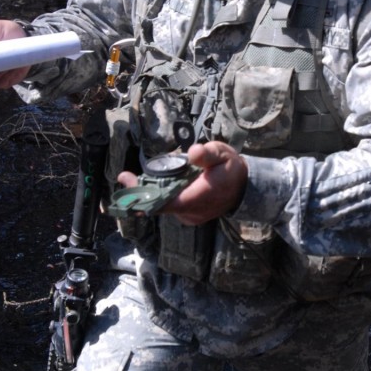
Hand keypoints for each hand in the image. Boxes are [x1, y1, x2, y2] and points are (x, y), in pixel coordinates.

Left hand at [117, 141, 247, 225]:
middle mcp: (191, 212)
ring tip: (138, 179)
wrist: (245, 188)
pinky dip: (160, 197)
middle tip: (125, 177)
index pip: (164, 202)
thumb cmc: (231, 168)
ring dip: (150, 193)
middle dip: (140, 192)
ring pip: (163, 207)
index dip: (143, 195)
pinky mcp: (188, 217)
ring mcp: (189, 217)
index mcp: (198, 197)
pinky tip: (155, 186)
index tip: (127, 181)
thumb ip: (207, 153)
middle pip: (159, 205)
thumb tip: (192, 152)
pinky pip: (169, 208)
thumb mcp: (222, 154)